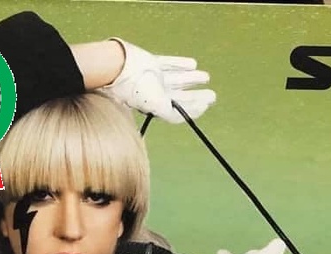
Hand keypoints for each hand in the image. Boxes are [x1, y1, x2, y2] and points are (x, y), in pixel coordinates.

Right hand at [101, 39, 216, 122]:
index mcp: (157, 106)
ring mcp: (154, 77)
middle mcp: (156, 93)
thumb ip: (174, 113)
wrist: (118, 68)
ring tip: (206, 77)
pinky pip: (169, 63)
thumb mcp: (158, 106)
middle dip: (197, 96)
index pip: (179, 110)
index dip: (194, 108)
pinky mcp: (151, 62)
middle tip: (212, 96)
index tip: (206, 104)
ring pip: (177, 79)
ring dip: (192, 79)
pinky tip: (192, 64)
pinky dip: (180, 64)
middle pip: (180, 95)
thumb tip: (192, 114)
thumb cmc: (136, 89)